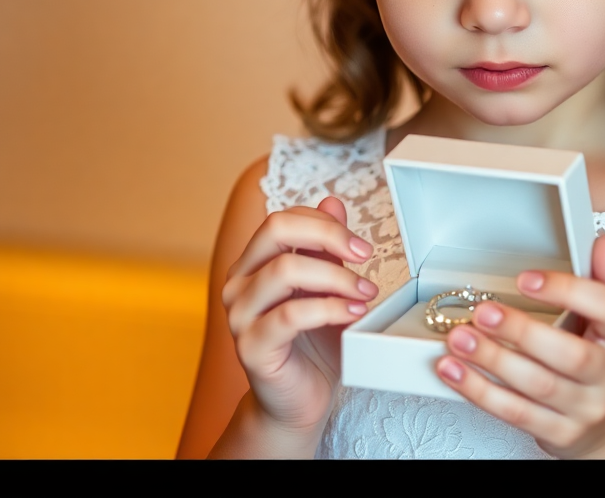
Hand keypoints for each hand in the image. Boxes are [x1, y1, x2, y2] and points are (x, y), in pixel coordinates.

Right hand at [221, 196, 378, 433]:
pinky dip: (329, 308)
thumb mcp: (327, 289)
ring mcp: (239, 315)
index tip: (362, 246)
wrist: (299, 403)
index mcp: (253, 264)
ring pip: (286, 271)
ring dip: (337, 278)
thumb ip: (325, 249)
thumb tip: (332, 200)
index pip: (283, 220)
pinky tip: (353, 313)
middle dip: (329, 236)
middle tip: (365, 256)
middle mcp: (239, 284)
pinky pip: (291, 315)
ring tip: (365, 294)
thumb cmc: (313, 346)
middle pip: (276, 230)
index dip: (326, 223)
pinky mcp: (251, 347)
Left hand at [434, 235, 604, 458]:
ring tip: (460, 338)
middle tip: (484, 312)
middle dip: (522, 331)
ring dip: (493, 360)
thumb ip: (604, 280)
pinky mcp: (560, 433)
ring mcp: (586, 408)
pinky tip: (455, 371)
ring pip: (537, 386)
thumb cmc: (603, 363)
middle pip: (570, 355)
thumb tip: (602, 243)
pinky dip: (480, 391)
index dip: (567, 291)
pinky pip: (516, 413)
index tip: (526, 279)